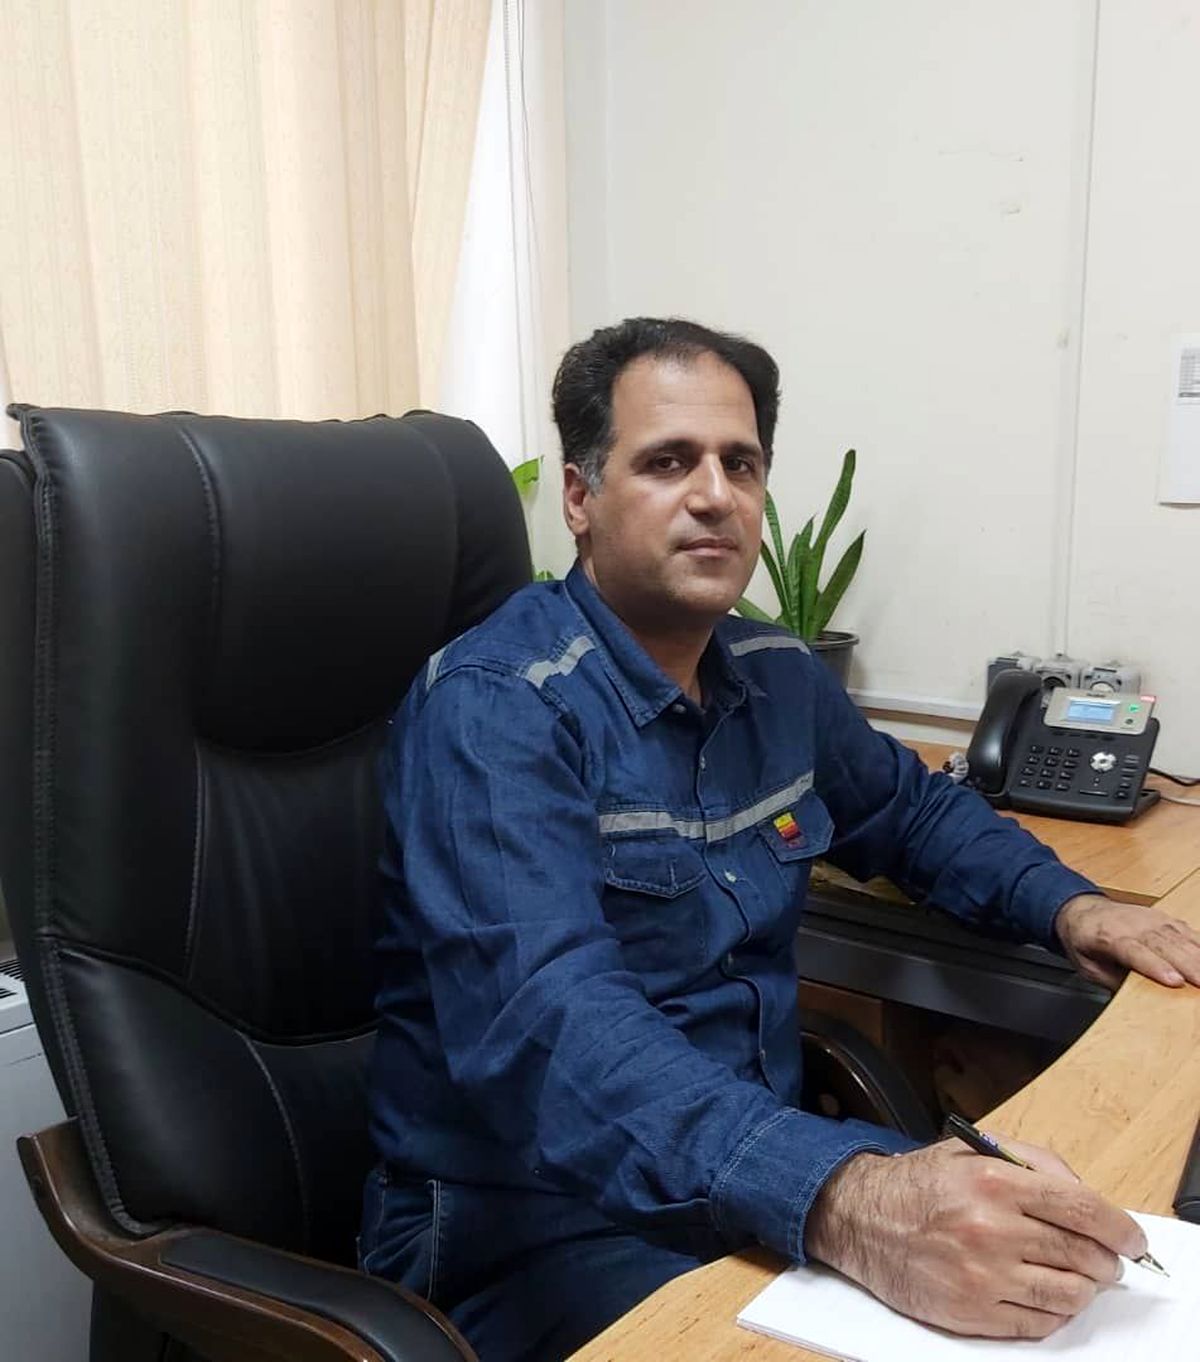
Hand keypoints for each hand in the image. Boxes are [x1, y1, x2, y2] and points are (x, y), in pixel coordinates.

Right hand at [804, 1137, 1145, 1339]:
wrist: (861, 1219)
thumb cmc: (918, 1184)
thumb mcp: (970, 1149)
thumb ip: (1031, 1161)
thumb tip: (1082, 1194)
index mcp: (992, 1181)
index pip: (1081, 1208)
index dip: (1118, 1227)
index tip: (1133, 1239)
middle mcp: (990, 1229)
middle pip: (1081, 1254)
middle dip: (1105, 1261)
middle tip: (1106, 1260)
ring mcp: (982, 1275)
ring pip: (1067, 1294)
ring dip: (1084, 1289)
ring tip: (1078, 1278)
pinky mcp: (972, 1312)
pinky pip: (1039, 1324)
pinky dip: (1055, 1313)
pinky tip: (1048, 1296)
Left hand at [1055, 893, 1199, 989]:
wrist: (1081, 910)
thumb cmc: (1084, 940)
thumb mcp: (1087, 966)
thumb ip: (1112, 981)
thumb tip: (1134, 999)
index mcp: (1108, 937)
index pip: (1136, 952)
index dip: (1157, 966)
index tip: (1176, 981)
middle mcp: (1131, 925)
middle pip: (1164, 944)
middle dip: (1188, 964)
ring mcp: (1149, 919)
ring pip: (1178, 936)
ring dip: (1197, 955)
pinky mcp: (1162, 918)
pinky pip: (1185, 929)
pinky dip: (1199, 942)